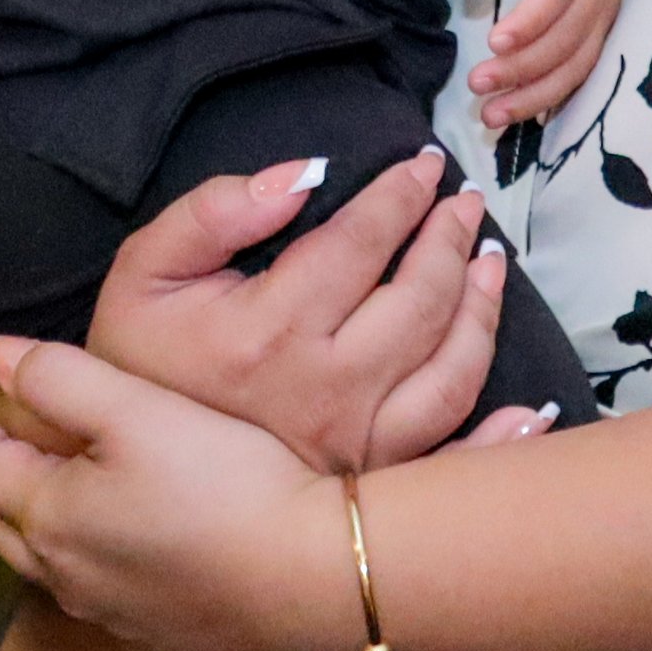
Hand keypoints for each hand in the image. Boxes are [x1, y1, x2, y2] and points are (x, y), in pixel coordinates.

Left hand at [0, 336, 351, 650]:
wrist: (305, 580)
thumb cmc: (219, 480)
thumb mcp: (136, 410)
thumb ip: (58, 378)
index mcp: (53, 515)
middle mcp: (68, 574)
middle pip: (5, 524)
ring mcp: (111, 612)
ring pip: (42, 563)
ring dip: (18, 527)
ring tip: (12, 504)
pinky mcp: (156, 634)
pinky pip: (83, 591)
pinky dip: (63, 561)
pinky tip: (86, 556)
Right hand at [87, 151, 524, 470]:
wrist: (119, 473)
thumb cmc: (135, 362)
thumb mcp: (145, 270)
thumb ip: (216, 211)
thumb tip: (307, 174)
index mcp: (270, 331)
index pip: (360, 242)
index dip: (400, 194)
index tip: (424, 161)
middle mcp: (324, 393)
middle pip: (419, 301)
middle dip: (450, 238)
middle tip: (463, 200)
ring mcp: (352, 450)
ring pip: (450, 373)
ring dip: (482, 309)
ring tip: (488, 261)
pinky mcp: (364, 489)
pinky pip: (450, 462)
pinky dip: (500, 437)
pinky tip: (532, 406)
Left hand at [460, 0, 629, 126]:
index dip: (528, 25)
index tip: (492, 44)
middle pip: (567, 39)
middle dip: (523, 70)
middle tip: (477, 85)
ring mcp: (607, 9)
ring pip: (579, 64)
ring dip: (537, 95)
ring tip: (492, 115)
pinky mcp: (604, 24)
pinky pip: (585, 68)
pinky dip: (555, 95)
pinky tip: (523, 114)